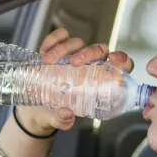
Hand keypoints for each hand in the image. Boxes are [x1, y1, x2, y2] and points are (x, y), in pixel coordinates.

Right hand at [16, 27, 135, 132]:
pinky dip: (54, 39)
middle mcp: (90, 67)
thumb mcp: (57, 120)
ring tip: (49, 61)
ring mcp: (74, 57)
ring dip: (65, 48)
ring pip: (79, 42)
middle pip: (100, 50)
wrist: (33, 110)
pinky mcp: (58, 50)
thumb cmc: (53, 115)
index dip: (122, 60)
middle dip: (89, 52)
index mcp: (99, 84)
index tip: (113, 59)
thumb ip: (62, 120)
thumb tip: (66, 114)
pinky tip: (44, 51)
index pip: (120, 68)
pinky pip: (61, 36)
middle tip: (74, 63)